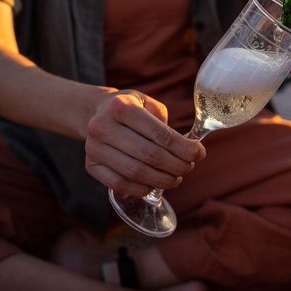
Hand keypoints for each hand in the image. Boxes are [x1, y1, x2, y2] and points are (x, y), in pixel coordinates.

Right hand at [85, 90, 204, 196]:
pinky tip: (154, 185)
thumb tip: (188, 147)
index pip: (159, 134)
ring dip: (162, 180)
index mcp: (121, 107)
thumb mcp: (146, 102)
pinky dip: (141, 188)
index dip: (184, 148)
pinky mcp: (90, 166)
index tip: (199, 154)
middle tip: (188, 167)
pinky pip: (120, 184)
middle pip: (149, 155)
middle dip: (176, 166)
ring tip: (176, 178)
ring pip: (135, 173)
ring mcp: (93, 148)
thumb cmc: (129, 108)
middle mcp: (103, 127)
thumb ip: (165, 121)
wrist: (94, 113)